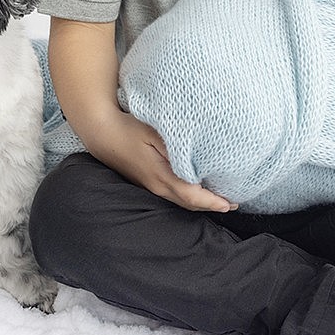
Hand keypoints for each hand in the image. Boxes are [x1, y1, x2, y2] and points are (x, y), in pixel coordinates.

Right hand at [94, 110, 237, 212]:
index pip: (191, 196)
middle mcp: (156, 186)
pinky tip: (195, 189)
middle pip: (188, 204)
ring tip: (218, 200)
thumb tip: (196, 154)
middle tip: (232, 204)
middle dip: (211, 206)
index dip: (212, 202)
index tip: (230, 204)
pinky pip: (171, 195)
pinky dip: (188, 196)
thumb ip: (176, 145)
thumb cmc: (129, 128)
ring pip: (180, 201)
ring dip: (200, 203)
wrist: (102, 132)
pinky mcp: (146, 182)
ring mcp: (149, 186)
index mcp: (160, 176)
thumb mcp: (153, 132)